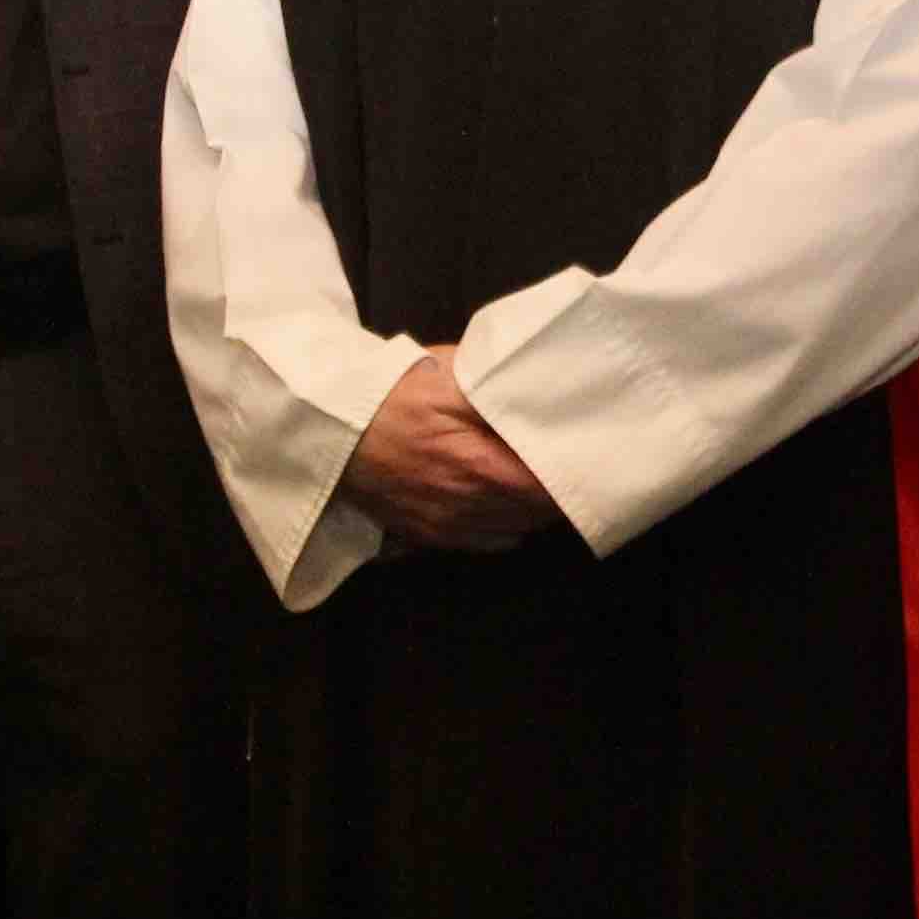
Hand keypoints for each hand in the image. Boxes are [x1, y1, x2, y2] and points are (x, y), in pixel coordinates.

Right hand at [341, 351, 560, 552]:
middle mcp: (467, 508)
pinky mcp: (426, 534)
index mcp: (479, 468)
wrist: (328, 426)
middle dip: (560, 494)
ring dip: (534, 511)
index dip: (576, 476)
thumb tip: (549, 398)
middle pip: (536, 514)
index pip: (548, 489)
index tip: (591, 457)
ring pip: (514, 530)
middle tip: (577, 465)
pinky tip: (507, 503)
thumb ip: (502, 390)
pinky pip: (485, 542)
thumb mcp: (450, 376)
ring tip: (546, 482)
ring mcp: (446, 527)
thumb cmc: (390, 394)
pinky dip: (505, 526)